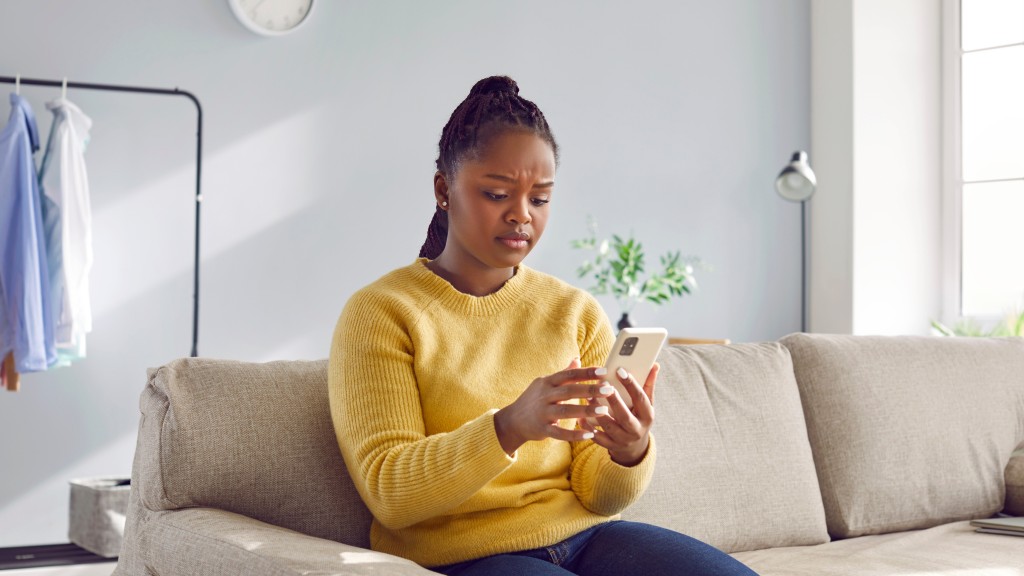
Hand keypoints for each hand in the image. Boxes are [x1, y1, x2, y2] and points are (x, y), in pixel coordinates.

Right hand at [494, 358, 614, 455]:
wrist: (513, 420)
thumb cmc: (534, 400)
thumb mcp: (545, 383)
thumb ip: (563, 373)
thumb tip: (577, 358)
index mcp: (547, 382)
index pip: (569, 375)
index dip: (586, 372)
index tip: (603, 371)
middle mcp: (544, 396)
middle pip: (569, 391)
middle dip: (590, 390)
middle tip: (608, 389)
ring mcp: (542, 413)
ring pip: (566, 411)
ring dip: (586, 410)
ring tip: (604, 410)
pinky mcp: (542, 429)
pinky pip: (560, 433)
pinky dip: (574, 434)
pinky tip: (590, 434)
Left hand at [581, 362, 658, 466]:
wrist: (635, 447)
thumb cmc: (639, 417)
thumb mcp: (646, 404)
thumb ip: (648, 385)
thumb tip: (655, 364)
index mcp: (648, 416)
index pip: (641, 398)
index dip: (631, 384)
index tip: (620, 370)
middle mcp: (637, 430)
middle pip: (625, 416)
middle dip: (614, 401)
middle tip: (603, 385)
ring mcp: (624, 440)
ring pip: (610, 427)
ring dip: (598, 413)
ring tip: (588, 397)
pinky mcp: (611, 446)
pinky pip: (598, 439)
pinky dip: (588, 429)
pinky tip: (580, 418)